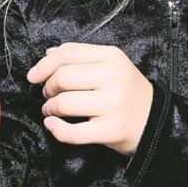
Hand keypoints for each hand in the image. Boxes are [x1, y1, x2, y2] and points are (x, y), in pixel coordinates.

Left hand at [26, 43, 153, 154]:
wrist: (154, 119)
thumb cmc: (127, 91)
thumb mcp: (111, 64)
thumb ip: (80, 56)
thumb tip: (49, 54)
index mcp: (112, 57)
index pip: (67, 54)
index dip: (44, 65)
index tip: (33, 76)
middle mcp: (113, 78)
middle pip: (62, 78)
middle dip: (47, 88)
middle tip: (48, 94)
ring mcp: (112, 105)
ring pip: (64, 103)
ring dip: (49, 108)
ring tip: (52, 109)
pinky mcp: (110, 130)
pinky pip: (72, 132)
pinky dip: (56, 129)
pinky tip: (52, 125)